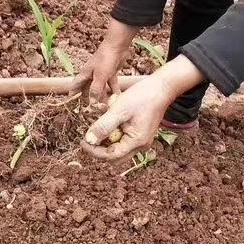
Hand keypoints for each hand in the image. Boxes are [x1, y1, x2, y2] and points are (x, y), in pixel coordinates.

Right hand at [71, 19, 136, 103]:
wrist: (117, 45)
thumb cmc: (105, 59)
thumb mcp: (100, 76)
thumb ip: (96, 90)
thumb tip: (92, 103)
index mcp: (85, 74)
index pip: (75, 86)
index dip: (73, 95)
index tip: (72, 105)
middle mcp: (91, 75)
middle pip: (88, 90)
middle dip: (90, 99)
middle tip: (92, 110)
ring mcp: (101, 74)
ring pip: (100, 88)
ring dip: (103, 97)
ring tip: (105, 108)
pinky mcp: (110, 73)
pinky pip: (111, 84)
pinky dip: (113, 90)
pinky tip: (117, 98)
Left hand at [82, 52, 205, 162]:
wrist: (161, 87)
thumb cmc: (142, 97)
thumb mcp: (119, 110)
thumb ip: (103, 126)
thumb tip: (89, 140)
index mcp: (136, 142)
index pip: (110, 156)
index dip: (94, 151)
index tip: (82, 141)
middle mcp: (140, 145)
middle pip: (114, 156)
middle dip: (99, 148)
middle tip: (88, 137)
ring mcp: (141, 140)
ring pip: (118, 147)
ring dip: (106, 138)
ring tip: (101, 121)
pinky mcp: (140, 133)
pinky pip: (123, 138)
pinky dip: (114, 131)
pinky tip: (112, 116)